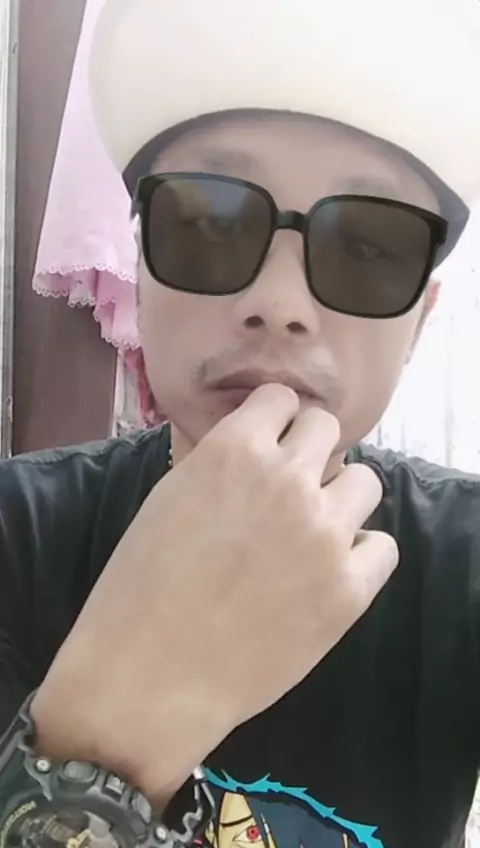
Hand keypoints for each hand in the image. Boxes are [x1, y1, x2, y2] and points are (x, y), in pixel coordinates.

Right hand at [31, 385, 397, 806]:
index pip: (281, 399)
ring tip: (312, 530)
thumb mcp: (167, 498)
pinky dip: (359, 554)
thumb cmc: (139, 586)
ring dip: (339, 496)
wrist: (150, 674)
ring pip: (365, 480)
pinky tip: (329, 573)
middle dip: (307, 451)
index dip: (273, 421)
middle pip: (326, 429)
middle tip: (288, 487)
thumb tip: (248, 442)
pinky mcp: (350, 587)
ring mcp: (325, 532)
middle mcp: (289, 479)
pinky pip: (380, 546)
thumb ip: (215, 462)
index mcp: (235, 450)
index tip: (268, 443)